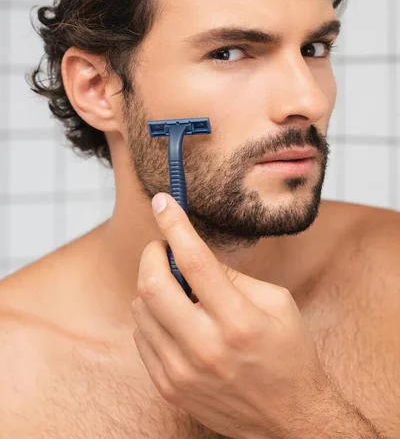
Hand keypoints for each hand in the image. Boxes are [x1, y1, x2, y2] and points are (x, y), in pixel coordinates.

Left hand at [131, 192, 331, 438]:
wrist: (290, 420)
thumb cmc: (290, 354)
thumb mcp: (277, 303)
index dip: (174, 224)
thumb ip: (233, 276)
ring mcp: (183, 371)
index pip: (195, 261)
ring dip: (151, 285)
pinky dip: (150, 314)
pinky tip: (173, 315)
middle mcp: (206, 348)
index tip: (162, 202)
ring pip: (141, 309)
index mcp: (239, 321)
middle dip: (152, 253)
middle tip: (163, 247)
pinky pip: (141, 336)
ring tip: (175, 287)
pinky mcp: (169, 386)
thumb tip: (192, 251)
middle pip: (153, 285)